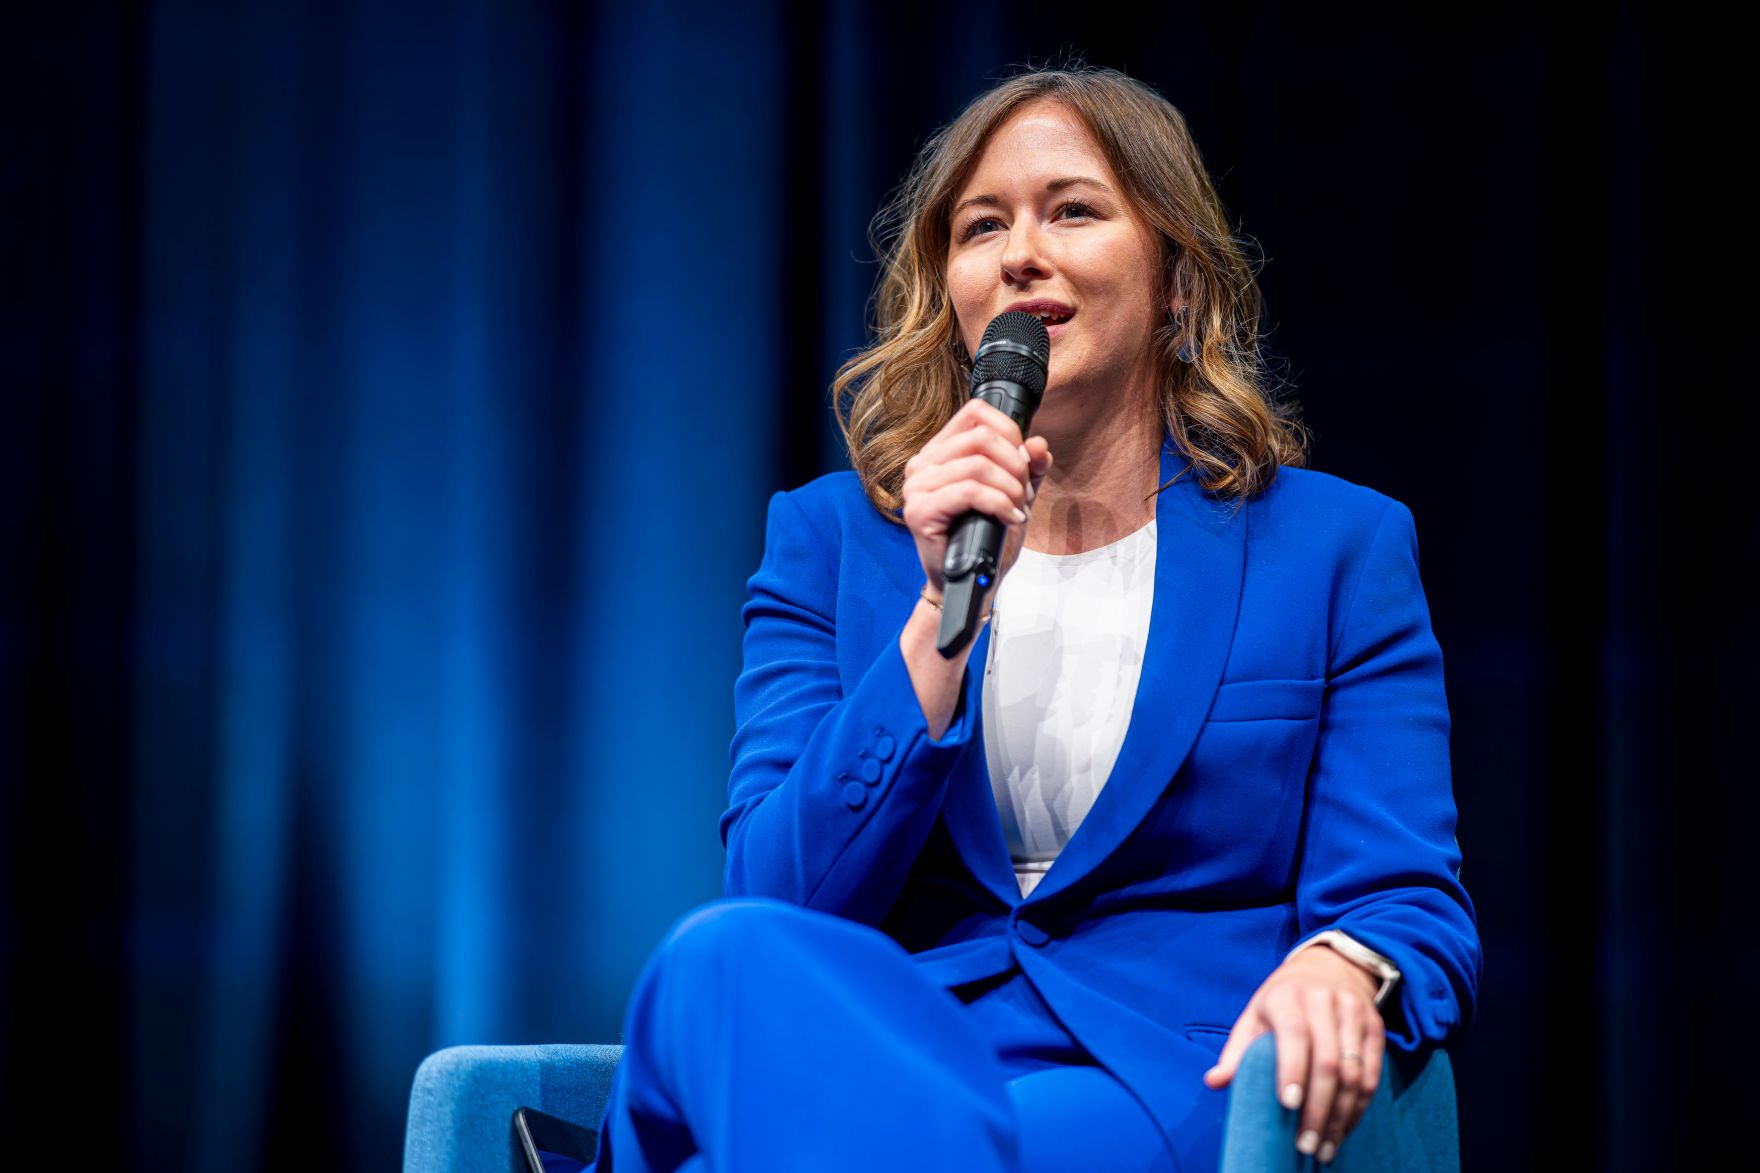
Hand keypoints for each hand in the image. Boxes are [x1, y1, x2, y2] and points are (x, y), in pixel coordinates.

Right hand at [900, 399, 1052, 601]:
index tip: (1024, 461)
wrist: (970, 582)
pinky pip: (968, 492)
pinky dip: (998, 503)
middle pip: (980, 437)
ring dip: (1010, 488)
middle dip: (1014, 465)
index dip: (1009, 431)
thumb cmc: (985, 539)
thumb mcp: (1014, 495)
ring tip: (1018, 508)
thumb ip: (1029, 468)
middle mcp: (923, 464)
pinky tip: (1009, 517)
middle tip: (1025, 493)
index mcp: (940, 451)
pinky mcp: (920, 510)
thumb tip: (1039, 444)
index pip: (975, 413)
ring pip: (977, 465)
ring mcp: (917, 487)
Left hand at [1203, 946, 1386, 1164]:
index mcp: (1287, 996)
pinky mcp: (1375, 1027)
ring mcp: (1353, 1012)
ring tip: (1325, 1147)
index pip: (1294, 1033)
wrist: (1327, 967)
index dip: (1292, 1069)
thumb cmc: (1280, 1002)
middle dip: (1318, 1108)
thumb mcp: (1253, 1017)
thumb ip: (1236, 1051)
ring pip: (1354, 1072)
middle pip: (1328, 1061)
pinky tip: (1343, 1128)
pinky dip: (1359, 1106)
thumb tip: (1214, 1082)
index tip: (1288, 1105)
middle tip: (1306, 1144)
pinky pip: (1372, 1074)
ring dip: (1341, 1116)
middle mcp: (1324, 1000)